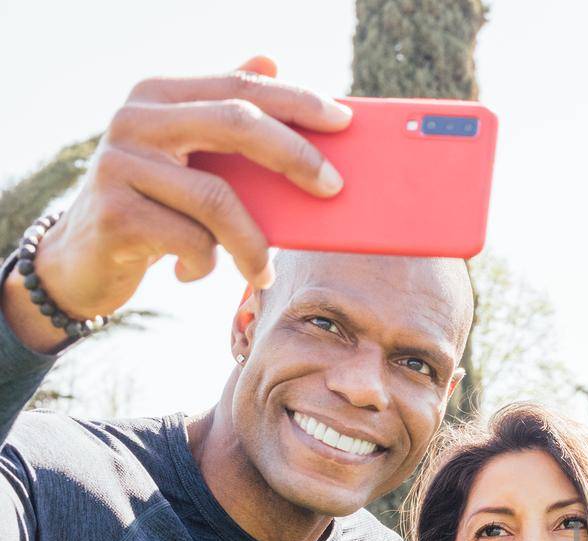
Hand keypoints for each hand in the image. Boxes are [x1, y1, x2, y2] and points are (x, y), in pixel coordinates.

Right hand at [3, 56, 349, 350]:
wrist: (82, 258)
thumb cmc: (153, 203)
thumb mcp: (187, 155)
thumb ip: (224, 111)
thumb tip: (272, 62)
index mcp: (158, 96)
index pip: (238, 87)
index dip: (295, 101)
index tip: (344, 122)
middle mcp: (134, 120)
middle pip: (234, 124)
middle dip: (294, 156)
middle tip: (333, 189)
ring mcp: (119, 164)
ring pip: (217, 200)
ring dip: (254, 244)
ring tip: (263, 270)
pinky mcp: (115, 214)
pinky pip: (193, 242)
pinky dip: (208, 264)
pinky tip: (195, 271)